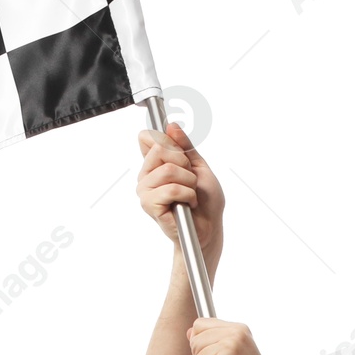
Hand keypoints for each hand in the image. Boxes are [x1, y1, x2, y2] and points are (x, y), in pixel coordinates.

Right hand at [136, 124, 223, 263]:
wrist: (209, 229)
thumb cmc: (205, 202)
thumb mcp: (199, 168)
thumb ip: (185, 146)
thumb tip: (170, 125)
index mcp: (154, 164)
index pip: (147, 137)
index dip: (166, 140)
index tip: (182, 155)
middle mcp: (145, 175)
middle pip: (160, 149)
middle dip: (185, 164)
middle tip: (190, 181)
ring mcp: (144, 190)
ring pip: (168, 170)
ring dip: (189, 183)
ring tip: (190, 195)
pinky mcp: (149, 204)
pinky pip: (171, 189)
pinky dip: (188, 196)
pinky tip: (187, 205)